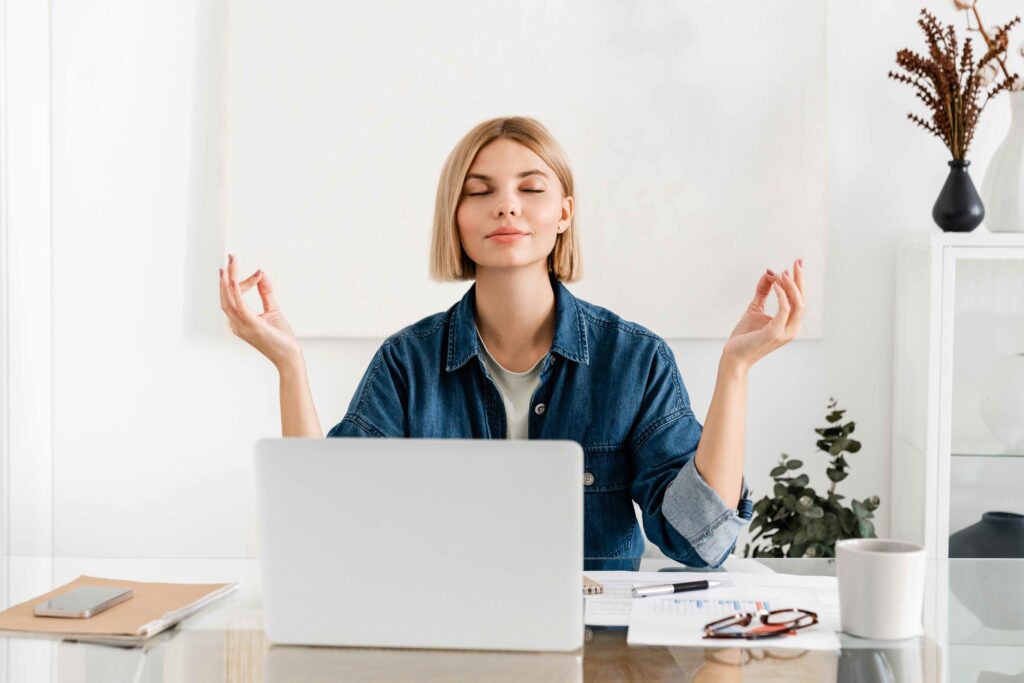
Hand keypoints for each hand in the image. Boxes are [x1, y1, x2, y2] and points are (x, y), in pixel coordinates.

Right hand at [219, 253, 301, 367]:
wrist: (289, 356)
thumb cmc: (281, 337)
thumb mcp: (272, 310)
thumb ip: (265, 293)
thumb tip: (262, 273)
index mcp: (239, 321)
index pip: (234, 298)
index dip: (241, 283)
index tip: (258, 272)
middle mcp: (236, 324)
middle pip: (225, 297)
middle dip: (225, 277)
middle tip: (230, 258)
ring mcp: (242, 325)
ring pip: (228, 299)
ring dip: (228, 279)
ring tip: (231, 262)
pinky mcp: (251, 324)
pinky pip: (239, 304)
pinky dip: (235, 291)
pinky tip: (233, 278)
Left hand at [721, 258, 804, 369]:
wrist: (734, 356)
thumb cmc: (744, 336)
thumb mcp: (755, 308)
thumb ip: (763, 291)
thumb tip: (769, 272)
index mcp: (790, 323)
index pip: (799, 300)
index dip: (799, 281)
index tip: (796, 264)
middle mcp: (792, 328)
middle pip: (802, 300)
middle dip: (800, 280)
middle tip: (796, 262)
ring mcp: (785, 332)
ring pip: (798, 304)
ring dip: (791, 286)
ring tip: (782, 273)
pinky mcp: (775, 333)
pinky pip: (784, 310)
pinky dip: (782, 295)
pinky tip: (775, 284)